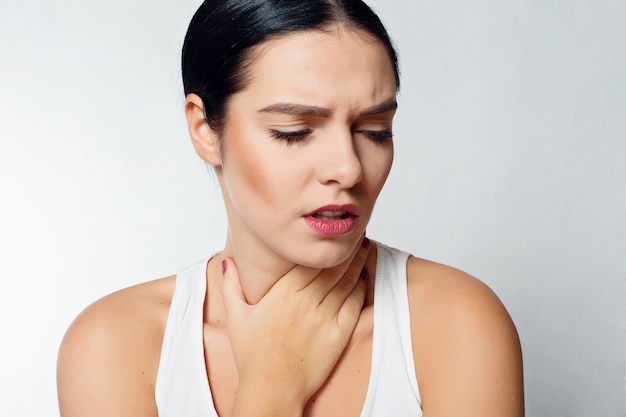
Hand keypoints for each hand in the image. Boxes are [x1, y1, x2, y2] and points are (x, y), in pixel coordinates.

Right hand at [221, 237, 370, 415]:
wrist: (272, 387)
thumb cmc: (253, 355)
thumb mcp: (235, 316)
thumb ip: (230, 285)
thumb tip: (226, 261)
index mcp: (284, 291)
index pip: (311, 259)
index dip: (325, 245)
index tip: (333, 233)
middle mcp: (307, 299)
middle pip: (333, 266)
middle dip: (347, 248)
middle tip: (356, 233)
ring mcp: (325, 315)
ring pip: (347, 281)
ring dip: (358, 262)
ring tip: (365, 247)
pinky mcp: (339, 332)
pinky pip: (354, 303)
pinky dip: (361, 288)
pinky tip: (364, 278)